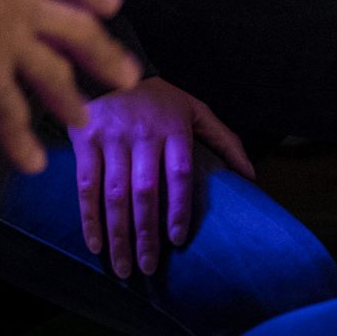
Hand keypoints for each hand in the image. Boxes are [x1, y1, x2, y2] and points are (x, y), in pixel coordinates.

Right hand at [0, 0, 139, 174]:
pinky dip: (23, 141)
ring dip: (71, 99)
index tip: (115, 1)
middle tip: (127, 76)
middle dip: (104, 54)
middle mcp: (24, 5)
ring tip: (84, 121)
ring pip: (54, 76)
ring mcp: (11, 43)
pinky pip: (11, 114)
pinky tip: (34, 163)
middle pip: (78, 32)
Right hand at [74, 77, 252, 278]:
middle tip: (148, 268)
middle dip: (146, 234)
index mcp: (173, 127)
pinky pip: (86, 185)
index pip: (178, 175)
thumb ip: (224, 140)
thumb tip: (250, 177)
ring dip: (118, 234)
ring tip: (124, 267)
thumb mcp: (196, 109)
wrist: (110, 67)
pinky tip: (95, 244)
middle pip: (145, 191)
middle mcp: (142, 133)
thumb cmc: (159, 98)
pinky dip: (89, 218)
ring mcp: (112, 136)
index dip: (178, 209)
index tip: (178, 240)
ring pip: (115, 193)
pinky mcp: (86, 139)